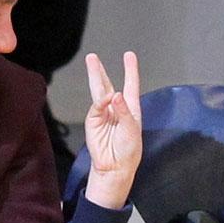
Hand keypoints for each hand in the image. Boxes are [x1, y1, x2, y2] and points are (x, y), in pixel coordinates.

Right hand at [82, 51, 141, 209]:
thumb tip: (115, 95)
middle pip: (107, 84)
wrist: (115, 167)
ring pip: (98, 91)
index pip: (130, 85)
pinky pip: (96, 106)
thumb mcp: (132, 130)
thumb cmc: (128, 151)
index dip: (130, 70)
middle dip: (100, 70)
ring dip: (95, 76)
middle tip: (93, 57)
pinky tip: (107, 98)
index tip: (129, 56)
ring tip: (91, 62)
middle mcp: (116, 108)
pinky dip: (101, 101)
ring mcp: (103, 114)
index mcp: (130, 109)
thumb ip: (124, 111)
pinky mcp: (93, 121)